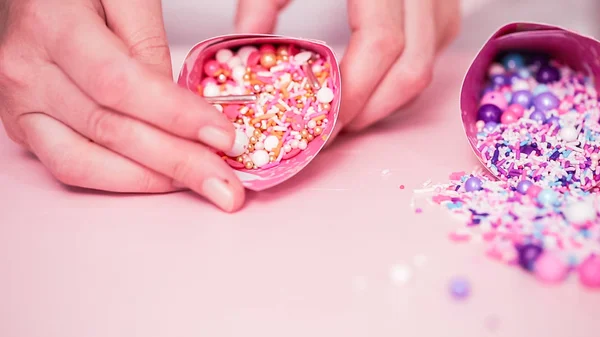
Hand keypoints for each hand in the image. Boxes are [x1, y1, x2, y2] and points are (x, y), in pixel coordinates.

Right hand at [0, 0, 244, 211]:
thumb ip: (149, 45)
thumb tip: (179, 108)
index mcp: (52, 26)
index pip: (120, 83)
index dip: (176, 115)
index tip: (223, 136)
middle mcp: (27, 72)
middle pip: (110, 130)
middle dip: (179, 163)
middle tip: (226, 185)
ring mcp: (21, 105)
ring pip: (85, 162)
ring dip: (151, 181)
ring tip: (201, 186)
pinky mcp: (25, 126)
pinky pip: (72, 167)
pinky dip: (120, 179)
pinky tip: (161, 180)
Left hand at [234, 0, 459, 133]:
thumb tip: (246, 42)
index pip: (381, 45)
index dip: (354, 91)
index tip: (324, 120)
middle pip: (413, 66)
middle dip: (372, 109)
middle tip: (336, 128)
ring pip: (428, 60)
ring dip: (391, 95)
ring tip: (352, 110)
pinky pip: (435, 44)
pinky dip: (406, 70)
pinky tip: (376, 79)